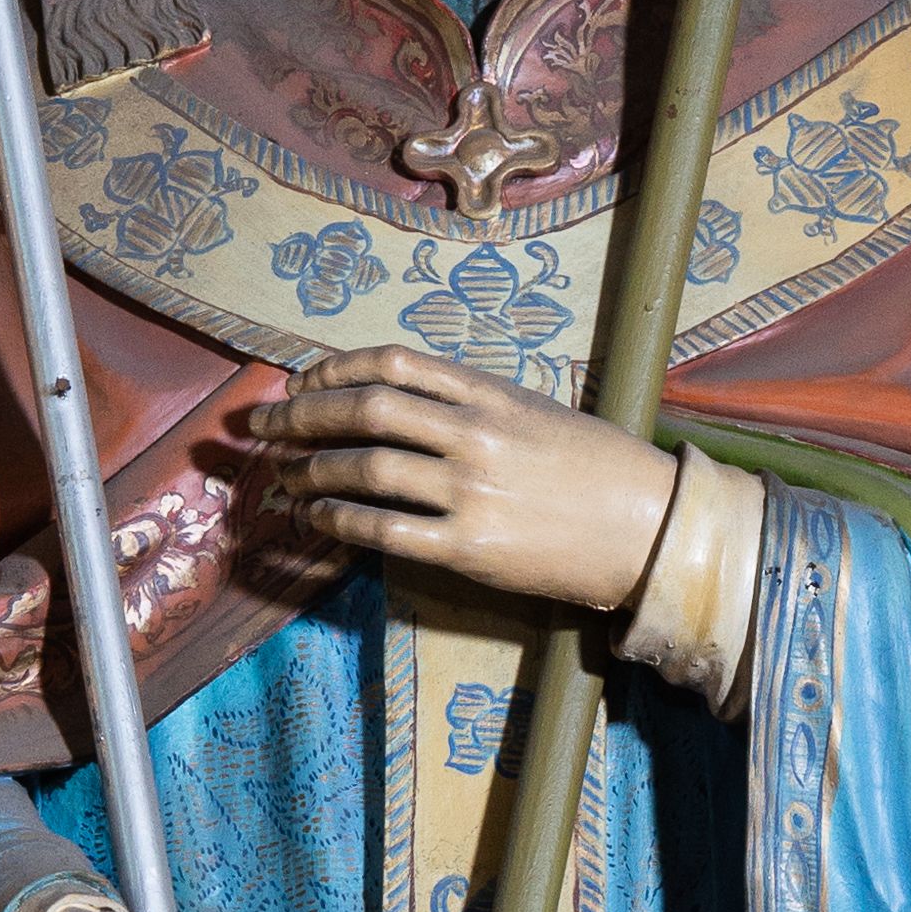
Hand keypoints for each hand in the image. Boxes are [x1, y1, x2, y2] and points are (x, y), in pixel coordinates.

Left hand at [251, 349, 673, 612]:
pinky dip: (337, 522)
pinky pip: (383, 531)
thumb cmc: (596, 471)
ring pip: (365, 469)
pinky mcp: (470, 548)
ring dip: (310, 472)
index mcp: (491, 393)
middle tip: (261, 429)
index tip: (298, 384)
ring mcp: (471, 491)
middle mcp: (475, 434)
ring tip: (284, 479)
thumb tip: (400, 404)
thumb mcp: (536, 413)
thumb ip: (472, 403)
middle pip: (366, 409)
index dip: (333, 369)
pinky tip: (314, 520)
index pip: (393, 363)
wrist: (650, 530)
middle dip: (300, 417)